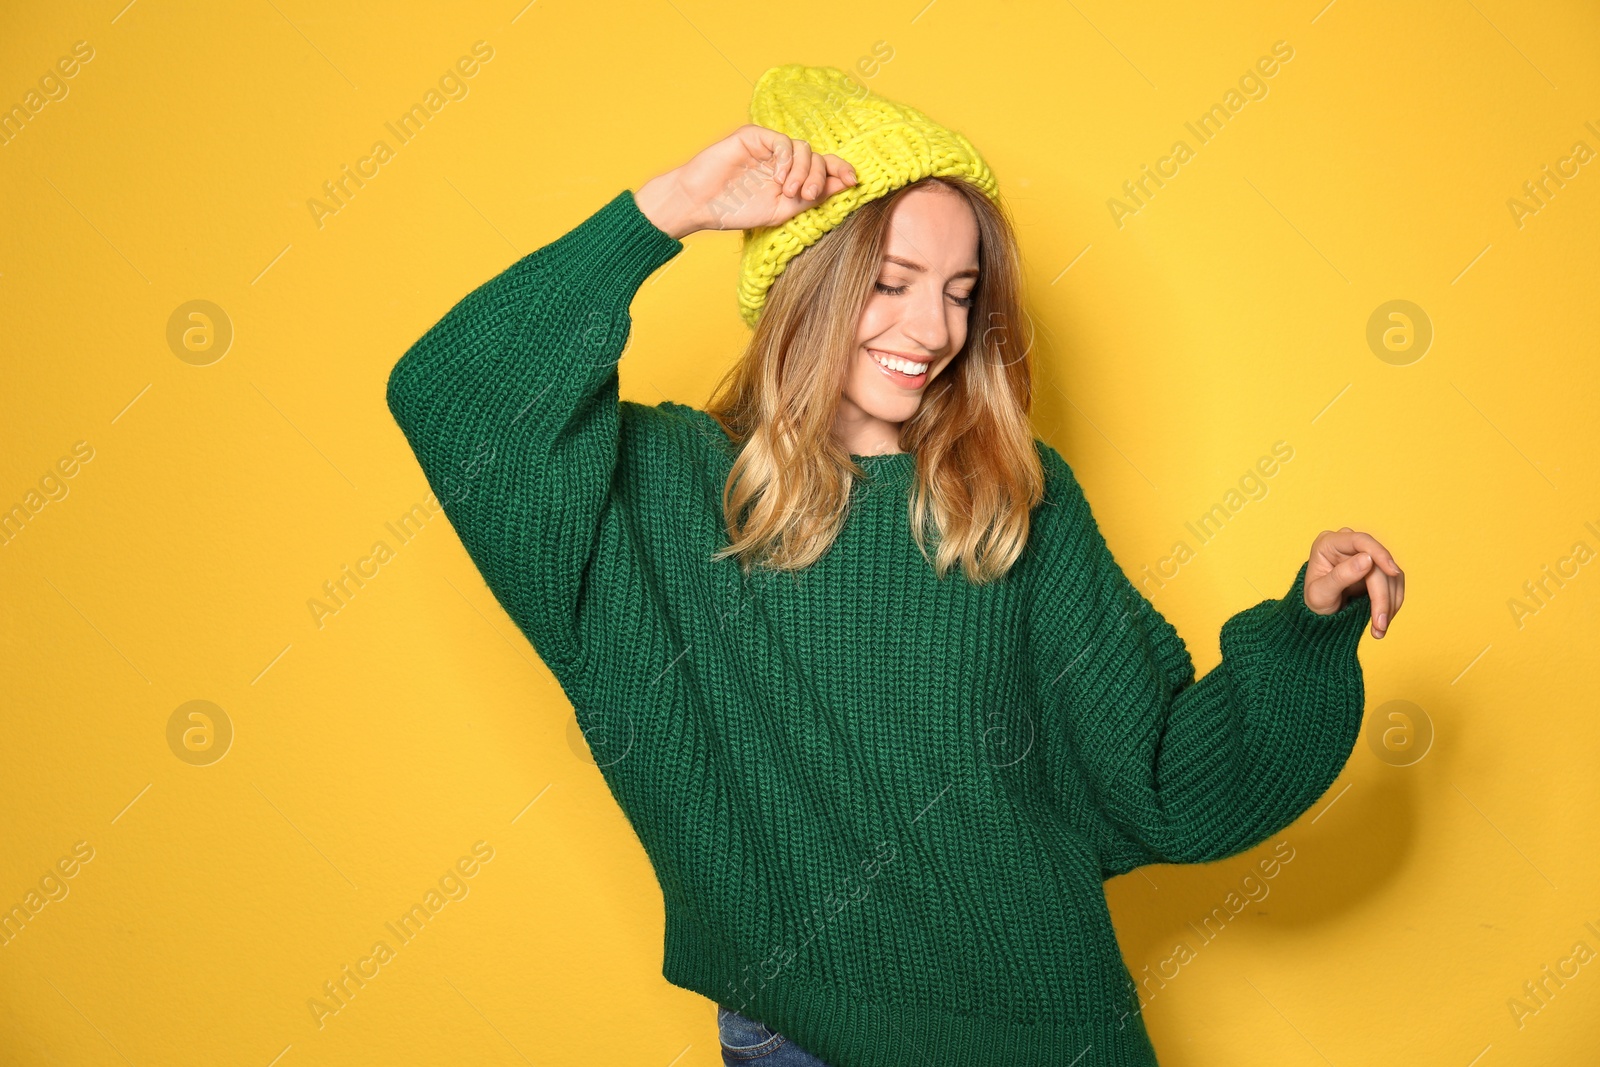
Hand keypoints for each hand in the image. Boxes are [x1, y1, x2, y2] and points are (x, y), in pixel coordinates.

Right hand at [635, 124, 857, 238]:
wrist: (701, 205)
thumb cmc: (737, 210)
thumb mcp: (782, 210)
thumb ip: (811, 197)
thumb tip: (843, 184)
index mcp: (791, 177)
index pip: (823, 167)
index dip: (840, 170)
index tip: (852, 182)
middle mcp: (782, 160)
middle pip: (816, 157)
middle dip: (818, 175)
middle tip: (808, 195)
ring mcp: (768, 147)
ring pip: (802, 147)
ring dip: (802, 170)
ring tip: (790, 191)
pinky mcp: (753, 137)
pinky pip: (781, 141)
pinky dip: (785, 158)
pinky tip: (778, 177)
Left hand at [1302, 527, 1404, 638]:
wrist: (1320, 613)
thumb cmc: (1314, 601)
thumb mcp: (1320, 593)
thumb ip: (1341, 576)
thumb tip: (1367, 559)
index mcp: (1329, 544)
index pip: (1360, 541)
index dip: (1379, 554)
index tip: (1393, 572)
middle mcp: (1349, 546)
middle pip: (1377, 565)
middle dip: (1381, 596)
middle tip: (1380, 623)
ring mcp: (1366, 556)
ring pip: (1390, 576)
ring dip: (1389, 603)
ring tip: (1379, 628)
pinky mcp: (1379, 570)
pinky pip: (1394, 584)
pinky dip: (1392, 603)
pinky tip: (1383, 620)